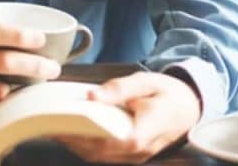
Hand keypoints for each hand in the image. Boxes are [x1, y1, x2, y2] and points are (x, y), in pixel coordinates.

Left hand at [55, 71, 200, 163]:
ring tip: (53, 125)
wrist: (189, 107)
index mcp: (148, 128)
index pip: (118, 139)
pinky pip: (103, 154)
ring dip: (75, 144)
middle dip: (72, 139)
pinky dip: (85, 145)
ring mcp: (135, 155)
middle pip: (101, 151)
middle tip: (48, 122)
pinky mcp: (130, 154)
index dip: (90, 135)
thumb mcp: (147, 81)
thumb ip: (120, 88)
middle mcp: (141, 148)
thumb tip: (92, 96)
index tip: (66, 124)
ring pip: (99, 156)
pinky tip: (70, 130)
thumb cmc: (168, 93)